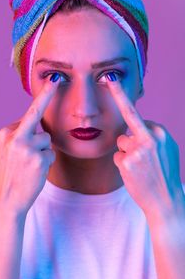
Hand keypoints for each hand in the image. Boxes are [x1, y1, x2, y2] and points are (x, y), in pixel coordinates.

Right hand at [0, 79, 59, 218]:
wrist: (5, 201)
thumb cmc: (8, 175)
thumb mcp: (6, 151)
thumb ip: (19, 136)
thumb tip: (37, 127)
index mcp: (5, 133)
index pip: (27, 116)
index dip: (41, 99)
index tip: (52, 81)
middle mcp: (14, 137)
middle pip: (37, 119)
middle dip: (46, 96)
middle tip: (55, 81)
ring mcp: (27, 148)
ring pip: (46, 139)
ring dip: (43, 150)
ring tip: (30, 165)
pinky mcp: (39, 159)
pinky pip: (51, 154)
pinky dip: (46, 162)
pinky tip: (35, 172)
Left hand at [106, 77, 184, 217]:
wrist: (166, 201)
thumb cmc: (165, 174)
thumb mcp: (167, 150)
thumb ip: (153, 135)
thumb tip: (138, 125)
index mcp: (160, 133)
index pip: (138, 117)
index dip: (125, 103)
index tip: (112, 79)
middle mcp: (149, 138)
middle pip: (128, 123)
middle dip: (119, 97)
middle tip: (110, 78)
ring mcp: (137, 150)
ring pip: (121, 141)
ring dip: (126, 152)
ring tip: (140, 166)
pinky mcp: (126, 162)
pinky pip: (117, 156)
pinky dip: (123, 164)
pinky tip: (134, 174)